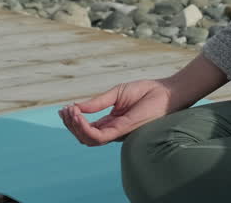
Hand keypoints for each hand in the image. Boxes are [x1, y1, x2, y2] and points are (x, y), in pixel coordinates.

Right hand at [58, 78, 177, 145]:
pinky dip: (86, 128)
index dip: (73, 120)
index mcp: (112, 122)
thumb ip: (97, 102)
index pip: (88, 128)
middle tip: (64, 111)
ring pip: (90, 140)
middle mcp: (114, 130)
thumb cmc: (146, 91)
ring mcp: (118, 132)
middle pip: (85, 137)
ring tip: (70, 112)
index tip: (65, 108)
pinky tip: (78, 116)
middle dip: (71, 125)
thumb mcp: (116, 93)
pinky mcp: (124, 130)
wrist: (166, 91)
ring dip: (76, 127)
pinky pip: (100, 136)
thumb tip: (76, 106)